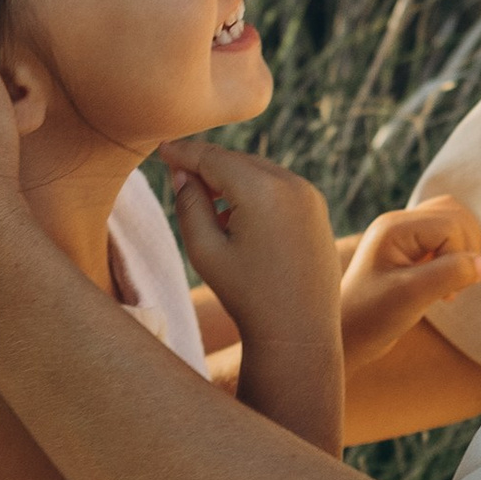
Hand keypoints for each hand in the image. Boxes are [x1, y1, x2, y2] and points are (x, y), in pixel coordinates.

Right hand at [160, 134, 343, 359]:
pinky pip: (279, 186)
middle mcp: (292, 184)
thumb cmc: (247, 295)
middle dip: (207, 165)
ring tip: (206, 203)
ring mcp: (310, 195)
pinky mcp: (318, 209)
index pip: (213, 158)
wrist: (298, 330)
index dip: (184, 152)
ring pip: (259, 171)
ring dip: (231, 178)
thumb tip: (183, 173)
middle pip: (237, 160)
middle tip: (177, 175)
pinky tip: (237, 218)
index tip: (161, 149)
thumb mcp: (205, 250)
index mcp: (262, 191)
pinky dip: (254, 190)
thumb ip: (189, 204)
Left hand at [338, 199, 480, 368]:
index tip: (445, 292)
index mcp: (395, 228)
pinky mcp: (412, 251)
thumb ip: (450, 274)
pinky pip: (448, 239)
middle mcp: (400, 224)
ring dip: (463, 254)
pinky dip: (456, 259)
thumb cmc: (371, 317)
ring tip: (447, 286)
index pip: (451, 226)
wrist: (346, 337)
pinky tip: (443, 286)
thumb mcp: (412, 296)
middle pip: (457, 215)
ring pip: (455, 223)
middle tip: (450, 286)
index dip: (459, 257)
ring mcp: (406, 236)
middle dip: (466, 251)